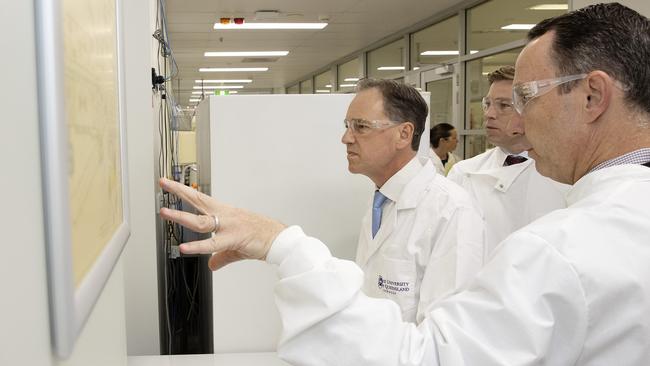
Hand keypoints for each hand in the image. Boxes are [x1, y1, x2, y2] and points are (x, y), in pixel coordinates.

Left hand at [158, 178, 285, 269]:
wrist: (278, 240)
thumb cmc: (260, 237)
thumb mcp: (236, 246)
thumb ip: (220, 256)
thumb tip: (212, 265)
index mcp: (225, 212)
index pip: (201, 198)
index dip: (185, 191)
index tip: (170, 184)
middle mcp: (225, 215)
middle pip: (198, 200)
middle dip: (179, 192)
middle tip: (163, 183)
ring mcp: (229, 225)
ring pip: (201, 220)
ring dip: (181, 216)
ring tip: (165, 212)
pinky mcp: (234, 238)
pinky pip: (212, 244)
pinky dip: (197, 246)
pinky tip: (184, 247)